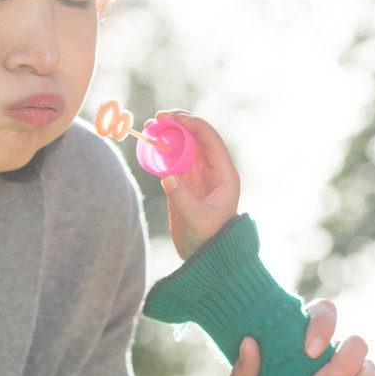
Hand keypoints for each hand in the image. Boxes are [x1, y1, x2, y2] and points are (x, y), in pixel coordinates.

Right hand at [155, 110, 239, 257]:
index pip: (210, 140)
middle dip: (177, 124)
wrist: (206, 258)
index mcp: (224, 175)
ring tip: (150, 128)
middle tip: (156, 118)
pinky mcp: (184, 184)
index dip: (192, 124)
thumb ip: (184, 199)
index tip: (172, 118)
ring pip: (183, 147)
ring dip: (167, 135)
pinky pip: (172, 161)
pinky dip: (161, 152)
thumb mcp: (200, 221)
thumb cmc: (211, 241)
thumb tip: (167, 176)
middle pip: (196, 137)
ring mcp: (197, 176)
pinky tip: (149, 146)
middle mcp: (212, 171)